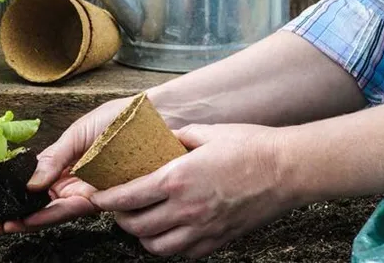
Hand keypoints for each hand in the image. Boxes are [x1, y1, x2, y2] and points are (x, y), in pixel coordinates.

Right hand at [0, 97, 132, 233]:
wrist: (157, 117)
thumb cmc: (121, 120)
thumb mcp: (78, 133)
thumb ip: (54, 157)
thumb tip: (29, 180)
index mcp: (65, 165)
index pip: (31, 182)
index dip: (8, 189)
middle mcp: (75, 182)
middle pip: (40, 203)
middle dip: (14, 214)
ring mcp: (90, 192)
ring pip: (54, 211)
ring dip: (29, 219)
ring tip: (7, 225)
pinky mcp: (107, 198)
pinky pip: (77, 209)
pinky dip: (53, 213)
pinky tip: (34, 216)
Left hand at [90, 124, 292, 258]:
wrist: (289, 169)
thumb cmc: (249, 146)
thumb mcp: (204, 132)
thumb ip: (174, 138)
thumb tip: (156, 138)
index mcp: (176, 179)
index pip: (126, 196)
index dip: (104, 199)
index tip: (94, 195)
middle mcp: (186, 209)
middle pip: (135, 225)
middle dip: (120, 217)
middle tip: (117, 207)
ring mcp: (203, 229)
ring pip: (156, 246)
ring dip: (142, 235)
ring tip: (141, 221)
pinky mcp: (218, 241)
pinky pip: (183, 253)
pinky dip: (169, 245)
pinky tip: (170, 231)